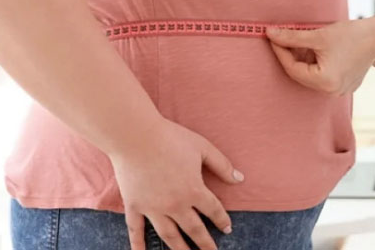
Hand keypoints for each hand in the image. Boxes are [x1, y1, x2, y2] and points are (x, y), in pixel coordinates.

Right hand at [110, 119, 243, 249]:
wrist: (135, 136)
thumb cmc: (171, 138)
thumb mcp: (202, 147)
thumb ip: (222, 165)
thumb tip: (239, 179)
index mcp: (194, 190)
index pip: (213, 210)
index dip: (222, 220)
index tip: (227, 229)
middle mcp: (175, 205)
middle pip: (194, 229)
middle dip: (204, 243)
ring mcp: (153, 208)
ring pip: (169, 235)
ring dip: (179, 249)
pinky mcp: (134, 206)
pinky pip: (136, 230)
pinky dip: (138, 244)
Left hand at [267, 19, 374, 94]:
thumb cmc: (351, 34)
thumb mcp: (318, 35)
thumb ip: (292, 37)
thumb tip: (269, 33)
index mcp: (324, 83)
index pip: (292, 68)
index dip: (279, 52)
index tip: (272, 37)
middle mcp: (332, 92)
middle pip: (302, 74)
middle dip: (291, 56)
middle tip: (282, 37)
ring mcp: (340, 91)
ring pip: (312, 75)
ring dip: (304, 59)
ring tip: (300, 40)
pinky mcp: (346, 85)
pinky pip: (323, 76)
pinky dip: (316, 63)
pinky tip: (315, 48)